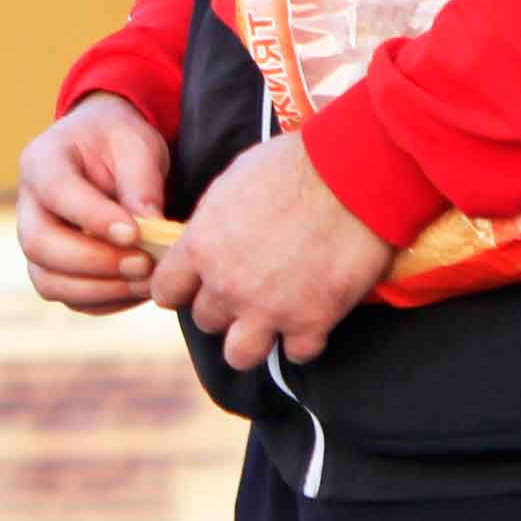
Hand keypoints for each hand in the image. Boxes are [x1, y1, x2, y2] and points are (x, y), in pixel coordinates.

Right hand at [16, 93, 173, 314]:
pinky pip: (70, 298)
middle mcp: (28, 205)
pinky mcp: (52, 268)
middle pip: (39, 244)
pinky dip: (105, 301)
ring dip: (100, 289)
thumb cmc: (119, 143)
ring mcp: (36, 241)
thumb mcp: (137, 146)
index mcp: (42, 161)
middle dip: (94, 261)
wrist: (108, 152)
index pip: (57, 192)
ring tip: (146, 281)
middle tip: (144, 264)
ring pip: (48, 281)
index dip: (93, 217)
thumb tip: (152, 229)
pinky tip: (138, 288)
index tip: (135, 233)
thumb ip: (141, 184)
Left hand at [149, 133, 396, 370]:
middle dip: (224, 308)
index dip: (181, 289)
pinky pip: (296, 353)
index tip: (195, 286)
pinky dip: (304, 339)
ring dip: (253, 339)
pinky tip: (313, 317)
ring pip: (239, 355)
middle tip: (248, 290)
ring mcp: (268, 310)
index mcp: (202, 247)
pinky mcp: (311, 323)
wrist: (354, 176)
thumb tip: (209, 236)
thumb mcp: (234, 183)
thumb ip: (214, 222)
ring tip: (271, 320)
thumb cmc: (295, 165)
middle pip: (206, 321)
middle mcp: (227, 286)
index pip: (166, 290)